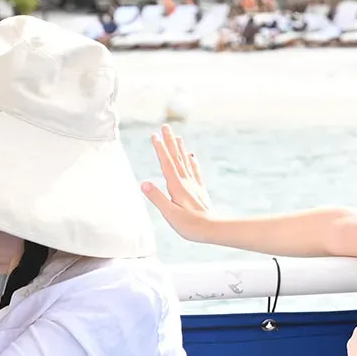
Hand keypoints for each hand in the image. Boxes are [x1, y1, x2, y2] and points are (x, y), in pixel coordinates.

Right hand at [141, 125, 215, 239]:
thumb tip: (143, 183)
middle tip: (166, 127)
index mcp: (177, 186)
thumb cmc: (189, 224)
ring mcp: (194, 185)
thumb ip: (157, 198)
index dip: (160, 149)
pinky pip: (195, 171)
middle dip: (170, 142)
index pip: (166, 163)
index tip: (154, 135)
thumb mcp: (169, 213)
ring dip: (181, 149)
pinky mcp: (200, 190)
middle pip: (176, 158)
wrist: (213, 229)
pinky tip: (192, 157)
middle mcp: (186, 182)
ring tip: (178, 137)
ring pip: (186, 162)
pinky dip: (192, 162)